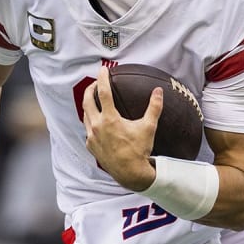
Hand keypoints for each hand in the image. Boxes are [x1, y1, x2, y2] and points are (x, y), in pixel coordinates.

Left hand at [82, 66, 161, 190]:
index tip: (102, 70)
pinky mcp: (90, 146)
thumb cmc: (140, 150)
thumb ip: (154, 107)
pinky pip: (87, 129)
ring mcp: (92, 137)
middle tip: (95, 83)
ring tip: (93, 100)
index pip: (104, 92)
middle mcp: (97, 126)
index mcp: (110, 119)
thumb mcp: (149, 128)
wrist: (130, 173)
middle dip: (90, 89)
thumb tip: (158, 91)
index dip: (103, 79)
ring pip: (85, 115)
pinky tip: (96, 122)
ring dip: (88, 105)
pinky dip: (90, 122)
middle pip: (87, 101)